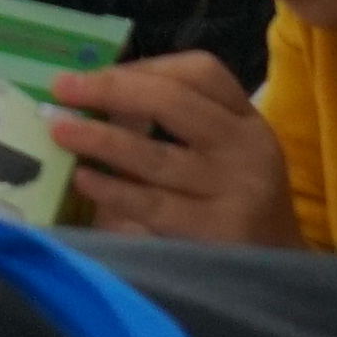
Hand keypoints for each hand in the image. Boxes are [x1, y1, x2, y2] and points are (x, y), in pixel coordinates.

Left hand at [44, 52, 297, 247]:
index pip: (202, 71)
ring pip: (156, 156)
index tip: (99, 73)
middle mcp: (245, 147)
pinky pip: (153, 205)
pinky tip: (84, 179)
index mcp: (247, 120)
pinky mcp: (216, 231)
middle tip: (63, 88)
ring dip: (99, 139)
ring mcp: (234, 190)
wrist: (276, 270)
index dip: (146, 66)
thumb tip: (94, 95)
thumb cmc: (233, 201)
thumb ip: (177, 122)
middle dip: (111, 89)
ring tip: (59, 130)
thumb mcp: (222, 152)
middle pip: (173, 102)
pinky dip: (113, 190)